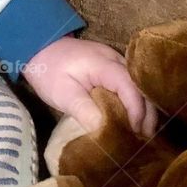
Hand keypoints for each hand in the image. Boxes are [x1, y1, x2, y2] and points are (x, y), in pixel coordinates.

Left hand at [20, 35, 159, 137]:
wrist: (39, 48)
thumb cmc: (49, 71)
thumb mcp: (62, 94)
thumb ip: (84, 110)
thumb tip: (104, 131)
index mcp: (104, 64)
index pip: (130, 87)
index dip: (136, 110)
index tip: (134, 132)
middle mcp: (116, 60)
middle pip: (141, 87)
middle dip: (146, 113)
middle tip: (145, 139)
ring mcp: (116, 62)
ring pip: (139, 86)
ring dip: (144, 109)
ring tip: (142, 134)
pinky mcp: (113, 68)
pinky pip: (131, 85)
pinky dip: (135, 103)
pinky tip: (133, 120)